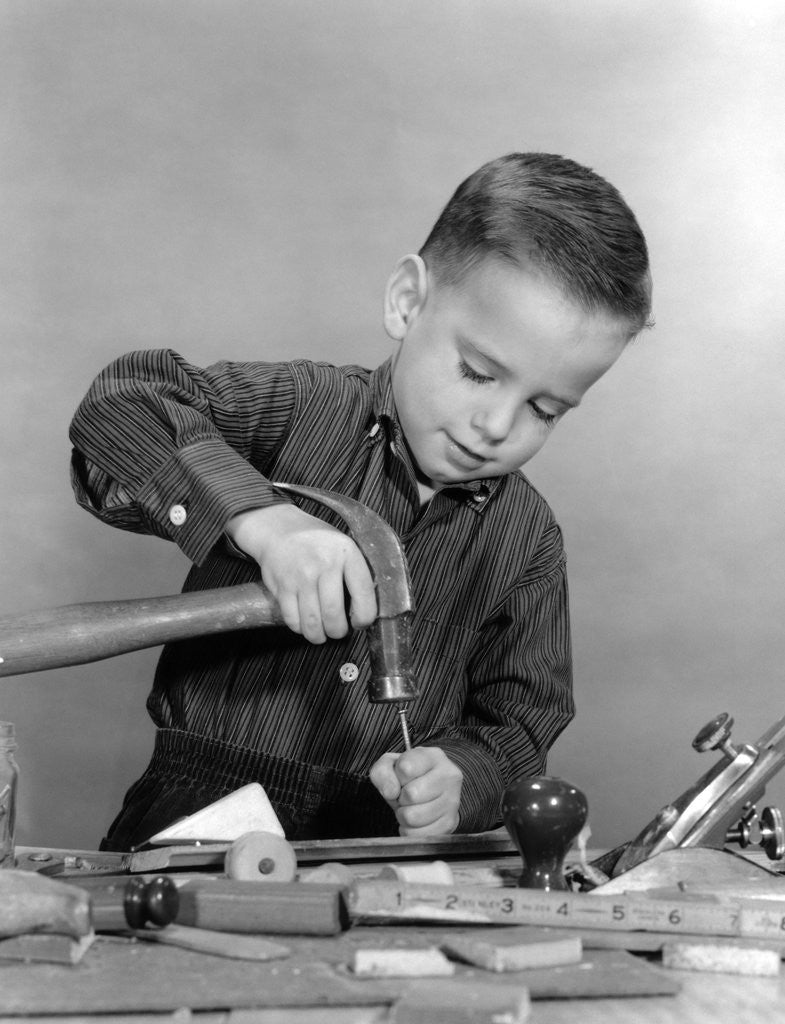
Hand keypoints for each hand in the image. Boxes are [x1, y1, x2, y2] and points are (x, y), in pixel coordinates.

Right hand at [226, 503, 376, 643]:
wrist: (280, 530)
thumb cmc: (318, 543)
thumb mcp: (344, 547)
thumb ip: (356, 573)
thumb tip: (368, 608)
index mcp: (347, 553)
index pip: (364, 594)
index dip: (364, 617)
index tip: (361, 622)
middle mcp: (324, 564)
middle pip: (334, 615)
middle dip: (338, 632)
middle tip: (338, 630)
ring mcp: (301, 576)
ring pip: (312, 623)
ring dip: (319, 635)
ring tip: (322, 632)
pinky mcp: (282, 586)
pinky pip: (293, 620)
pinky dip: (300, 628)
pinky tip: (304, 622)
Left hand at [369, 746, 462, 835]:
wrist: (430, 792)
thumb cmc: (408, 776)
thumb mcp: (390, 765)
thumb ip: (383, 772)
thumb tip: (391, 792)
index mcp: (433, 757)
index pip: (406, 768)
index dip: (396, 776)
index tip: (401, 777)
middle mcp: (448, 776)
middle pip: (411, 794)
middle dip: (400, 798)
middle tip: (405, 795)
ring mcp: (452, 801)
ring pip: (413, 817)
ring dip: (403, 815)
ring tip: (410, 806)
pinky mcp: (449, 823)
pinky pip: (417, 835)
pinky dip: (410, 830)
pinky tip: (416, 820)